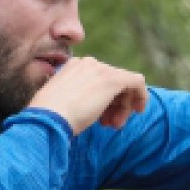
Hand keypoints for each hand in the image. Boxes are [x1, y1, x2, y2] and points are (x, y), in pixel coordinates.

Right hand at [28, 57, 148, 133]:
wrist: (48, 118)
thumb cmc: (50, 117)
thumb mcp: (61, 102)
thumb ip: (76, 98)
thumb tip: (89, 107)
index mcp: (72, 67)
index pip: (96, 80)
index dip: (103, 100)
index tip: (101, 118)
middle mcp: (87, 63)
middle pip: (111, 82)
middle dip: (113, 104)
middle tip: (111, 124)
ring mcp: (100, 70)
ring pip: (123, 84)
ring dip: (123, 106)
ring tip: (114, 125)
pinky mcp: (113, 79)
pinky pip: (136, 82)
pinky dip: (140, 95)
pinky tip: (139, 110)